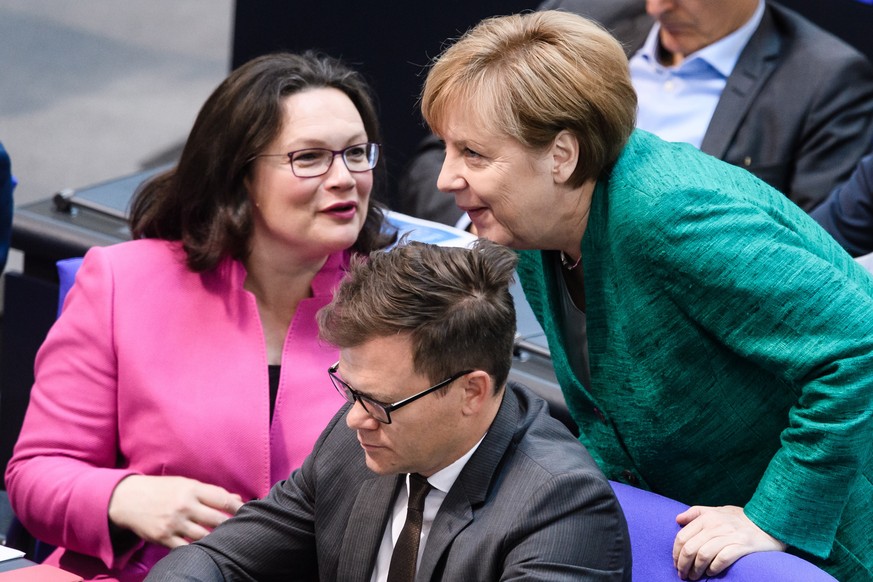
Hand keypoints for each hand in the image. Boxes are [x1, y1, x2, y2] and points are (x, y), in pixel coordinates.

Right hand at [108, 475, 243, 548]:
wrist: (127, 499)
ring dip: (215, 539)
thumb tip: (236, 498)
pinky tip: (205, 548)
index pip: (222, 499)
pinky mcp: (164, 538)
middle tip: (240, 529)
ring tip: (225, 540)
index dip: (238, 507)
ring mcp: (174, 523)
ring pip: (204, 536)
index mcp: (191, 489)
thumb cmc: (162, 490)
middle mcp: (184, 506)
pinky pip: (186, 548)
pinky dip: (197, 549)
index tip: (248, 512)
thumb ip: (211, 492)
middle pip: (216, 520)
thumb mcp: (185, 484)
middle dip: (230, 525)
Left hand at [673, 505, 786, 579]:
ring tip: (694, 577)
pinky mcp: (742, 546)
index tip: (676, 562)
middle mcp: (716, 525)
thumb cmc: (740, 518)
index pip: (683, 536)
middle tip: (682, 574)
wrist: (768, 521)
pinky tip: (710, 573)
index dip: (676, 552)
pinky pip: (722, 559)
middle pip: (691, 548)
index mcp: (707, 517)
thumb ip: (696, 513)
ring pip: (703, 555)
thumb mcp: (716, 510)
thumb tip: (678, 519)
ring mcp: (730, 535)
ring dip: (696, 570)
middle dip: (683, 564)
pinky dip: (713, 568)